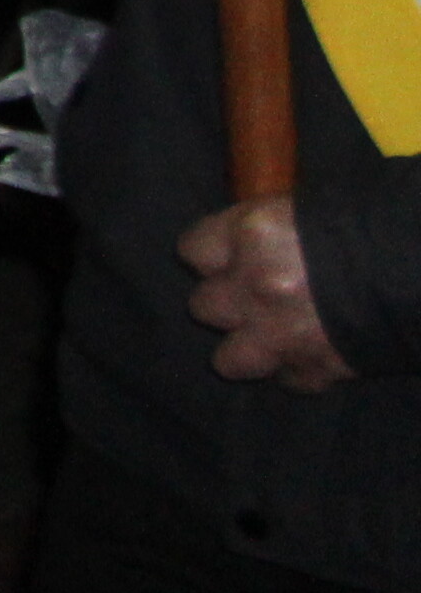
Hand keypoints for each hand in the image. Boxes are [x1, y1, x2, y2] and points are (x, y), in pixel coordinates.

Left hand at [179, 196, 350, 389]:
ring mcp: (280, 334)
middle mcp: (255, 286)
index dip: (212, 257)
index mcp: (251, 234)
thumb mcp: (304, 212)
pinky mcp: (314, 370)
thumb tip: (247, 243)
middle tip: (252, 298)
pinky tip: (313, 353)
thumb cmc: (366, 229)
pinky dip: (297, 370)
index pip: (193, 250)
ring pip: (228, 360)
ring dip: (248, 349)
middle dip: (227, 303)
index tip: (227, 260)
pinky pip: (287, 380)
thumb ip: (264, 231)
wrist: (420, 273)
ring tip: (270, 338)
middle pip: (204, 307)